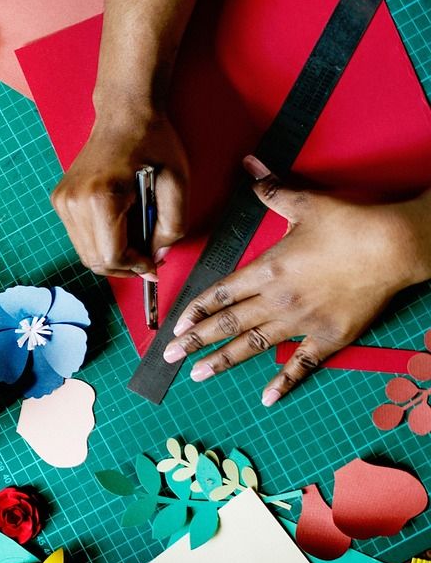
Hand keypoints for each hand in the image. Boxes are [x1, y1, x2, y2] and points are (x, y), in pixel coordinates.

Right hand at [50, 108, 188, 277]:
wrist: (125, 113)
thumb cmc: (153, 143)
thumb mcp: (177, 184)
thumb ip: (172, 227)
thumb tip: (156, 257)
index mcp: (101, 198)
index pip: (111, 257)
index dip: (135, 268)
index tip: (152, 266)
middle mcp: (74, 202)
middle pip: (94, 260)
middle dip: (123, 266)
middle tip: (147, 257)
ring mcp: (63, 201)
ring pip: (85, 252)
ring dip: (111, 255)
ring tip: (135, 239)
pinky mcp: (61, 199)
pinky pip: (80, 236)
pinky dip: (100, 241)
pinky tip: (119, 226)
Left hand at [163, 156, 430, 405]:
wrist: (393, 247)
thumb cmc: (349, 224)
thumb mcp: (304, 203)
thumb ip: (271, 189)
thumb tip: (251, 164)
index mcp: (265, 269)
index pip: (219, 294)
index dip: (194, 310)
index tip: (175, 325)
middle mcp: (276, 299)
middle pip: (226, 324)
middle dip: (194, 341)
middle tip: (169, 358)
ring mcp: (301, 322)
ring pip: (253, 345)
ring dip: (223, 361)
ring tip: (198, 375)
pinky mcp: (329, 336)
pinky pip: (301, 364)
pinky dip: (283, 382)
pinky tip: (266, 398)